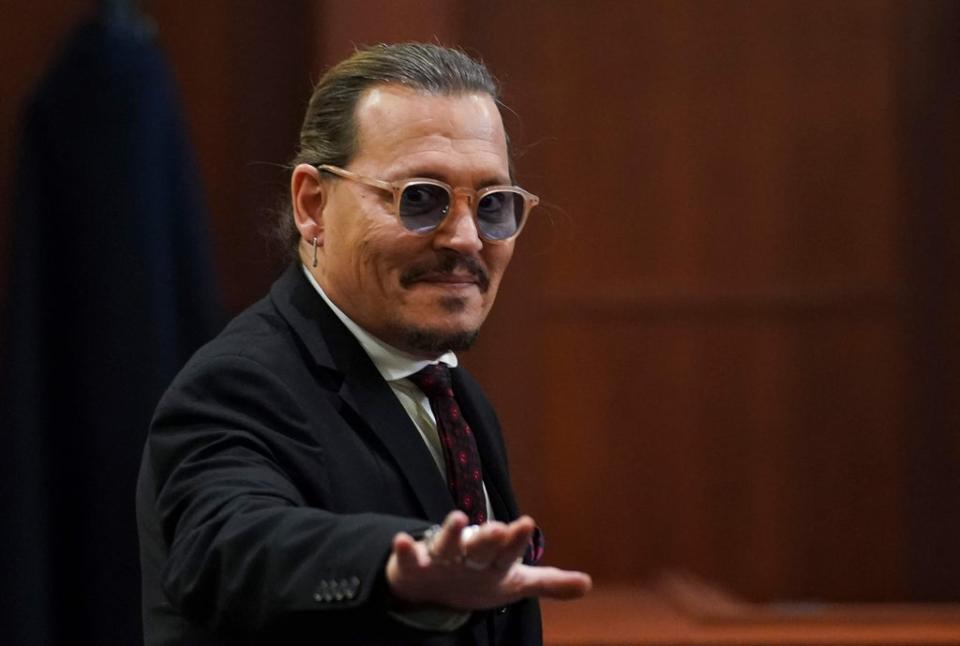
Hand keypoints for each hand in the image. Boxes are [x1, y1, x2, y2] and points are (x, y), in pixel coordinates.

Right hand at [386, 511, 591, 609]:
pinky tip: (402, 540)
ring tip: (458, 518)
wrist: (435, 583)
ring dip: (453, 531)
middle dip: (491, 536)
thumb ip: (548, 582)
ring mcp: (442, 556)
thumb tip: (588, 584)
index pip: (510, 549)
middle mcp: (469, 553)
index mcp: (494, 559)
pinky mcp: (416, 565)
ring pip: (448, 543)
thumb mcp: (515, 582)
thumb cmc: (479, 577)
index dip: (517, 539)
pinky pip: (409, 557)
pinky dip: (403, 549)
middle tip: (501, 527)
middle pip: (482, 544)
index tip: (527, 522)